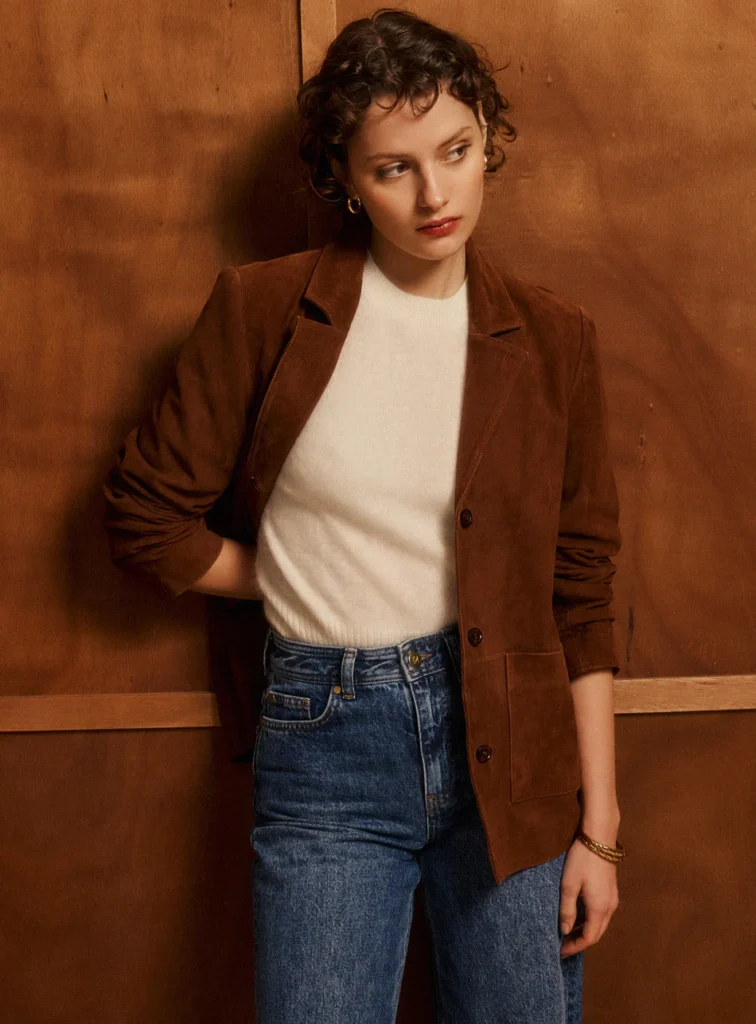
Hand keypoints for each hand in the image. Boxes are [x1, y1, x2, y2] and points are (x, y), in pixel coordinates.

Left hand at [559, 837, 619, 957]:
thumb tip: (565, 931)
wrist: (599, 838)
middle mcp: (610, 907)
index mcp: (599, 909)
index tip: (560, 951)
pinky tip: (578, 914)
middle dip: (580, 941)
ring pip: (600, 923)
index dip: (575, 947)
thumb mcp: (569, 885)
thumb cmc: (582, 860)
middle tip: (563, 944)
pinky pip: (602, 913)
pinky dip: (590, 919)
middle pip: (597, 933)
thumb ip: (567, 910)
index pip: (589, 938)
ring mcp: (613, 898)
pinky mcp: (611, 890)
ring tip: (568, 931)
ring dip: (586, 930)